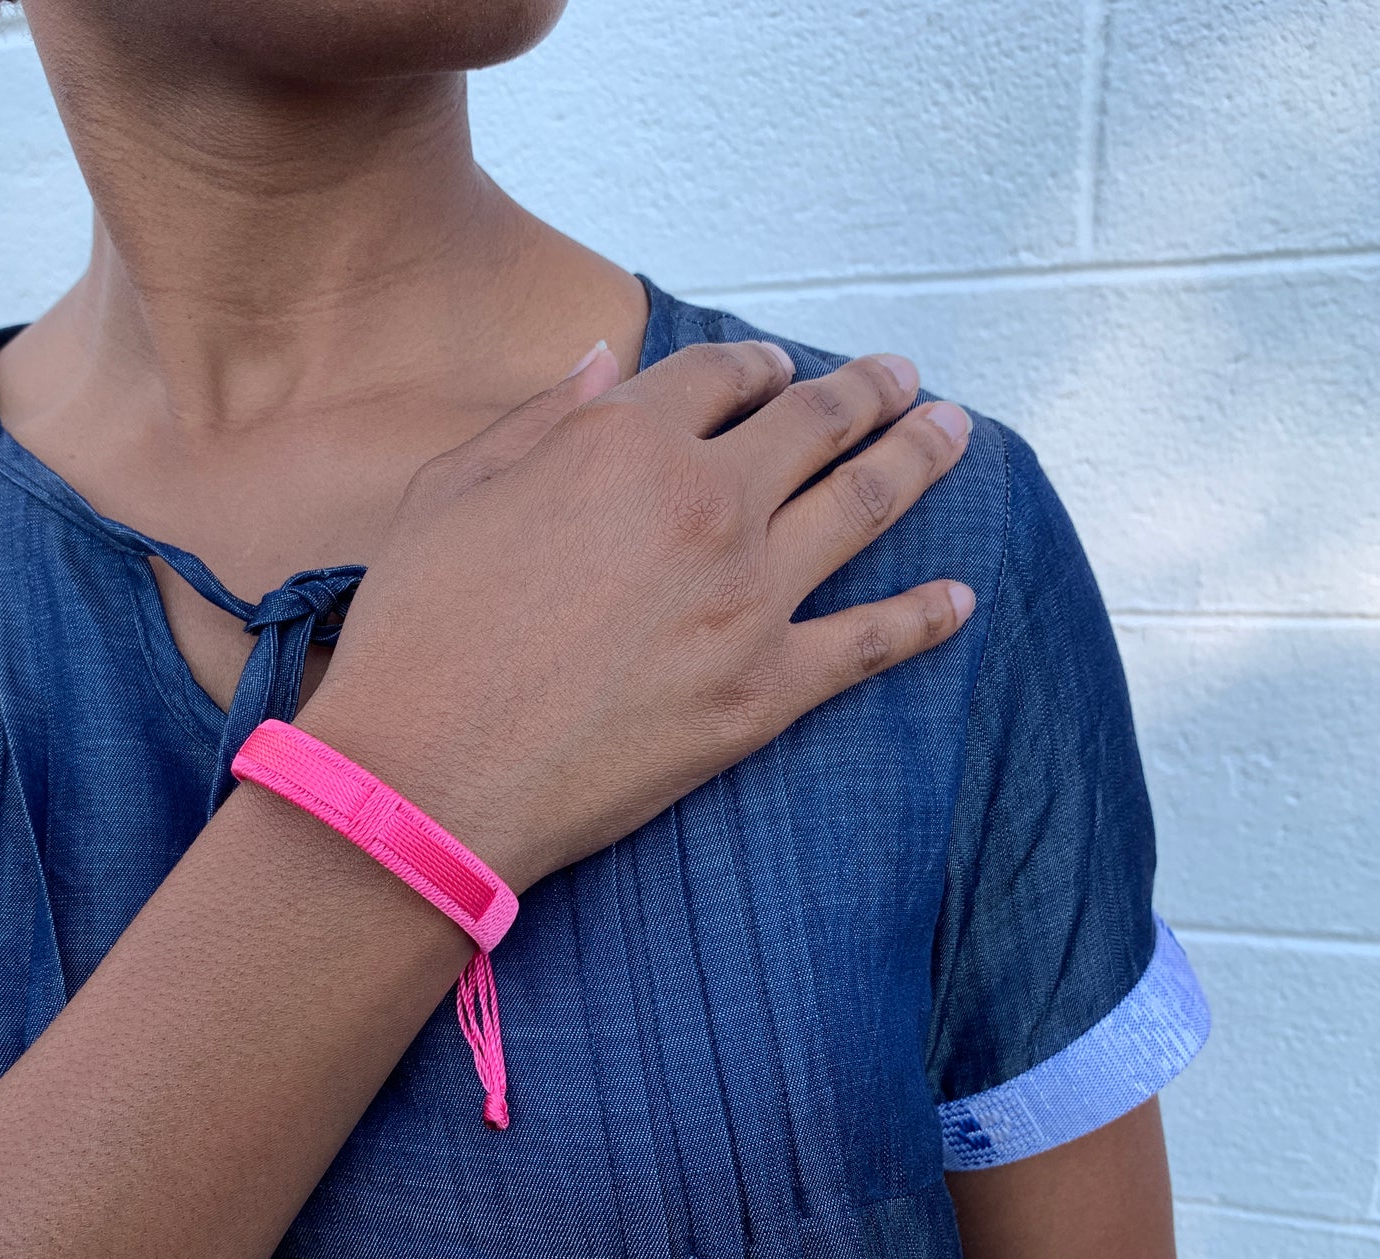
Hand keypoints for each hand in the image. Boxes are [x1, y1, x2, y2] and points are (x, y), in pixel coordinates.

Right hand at [299, 340, 973, 890]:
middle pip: (816, 423)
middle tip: (903, 377)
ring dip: (921, 457)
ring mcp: (749, 598)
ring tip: (954, 431)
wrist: (427, 776)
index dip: (756, 366)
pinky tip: (962, 597)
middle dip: (867, 391)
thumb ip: (541, 418)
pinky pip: (872, 641)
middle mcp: (706, 502)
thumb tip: (604, 360)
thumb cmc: (417, 634)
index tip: (777, 372)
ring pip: (866, 505)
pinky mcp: (766, 691)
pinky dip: (926, 616)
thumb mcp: (449, 491)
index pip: (721, 376)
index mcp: (626, 441)